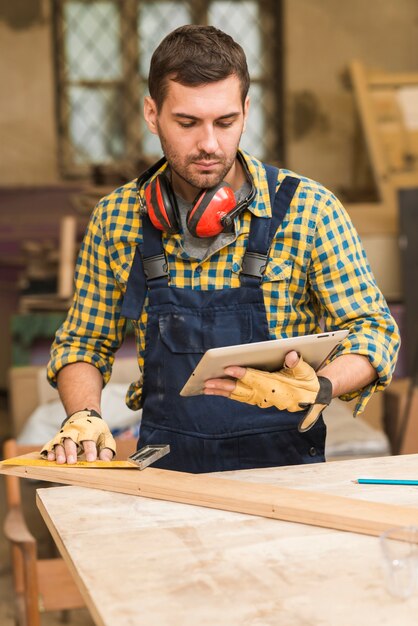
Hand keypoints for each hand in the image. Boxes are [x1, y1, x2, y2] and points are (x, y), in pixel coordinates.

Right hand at [40, 409, 115, 463]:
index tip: (91, 459)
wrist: (84, 416)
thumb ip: (106, 450)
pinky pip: (51, 444)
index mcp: (89, 431)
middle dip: (71, 451)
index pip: (89, 440)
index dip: (90, 450)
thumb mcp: (105, 438)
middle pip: (71, 441)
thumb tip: (106, 462)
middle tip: (72, 462)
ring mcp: (64, 434)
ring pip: (60, 443)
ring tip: (61, 462)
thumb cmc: (96, 431)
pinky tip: (50, 458)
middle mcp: (75, 432)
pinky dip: (50, 451)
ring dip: (60, 452)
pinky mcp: (57, 438)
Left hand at [204, 351, 331, 431]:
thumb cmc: (308, 382)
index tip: (228, 368)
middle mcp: (267, 396)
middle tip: (207, 381)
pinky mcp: (259, 400)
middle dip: (224, 386)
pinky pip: (240, 397)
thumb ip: (298, 364)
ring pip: (238, 396)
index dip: (242, 374)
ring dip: (221, 391)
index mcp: (278, 388)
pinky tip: (216, 389)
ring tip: (205, 387)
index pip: (257, 379)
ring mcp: (262, 400)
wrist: (313, 398)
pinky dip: (227, 394)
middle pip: (242, 390)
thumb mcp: (307, 372)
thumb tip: (290, 356)